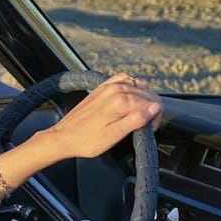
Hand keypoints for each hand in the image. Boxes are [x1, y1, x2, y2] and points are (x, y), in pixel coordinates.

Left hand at [40, 72, 162, 159]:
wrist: (64, 136)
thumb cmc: (87, 140)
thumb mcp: (115, 135)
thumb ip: (137, 119)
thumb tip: (155, 108)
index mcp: (121, 100)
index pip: (153, 103)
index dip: (155, 119)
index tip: (149, 130)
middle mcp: (116, 89)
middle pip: (148, 94)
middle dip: (151, 109)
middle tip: (144, 126)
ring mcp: (108, 86)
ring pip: (139, 85)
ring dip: (143, 99)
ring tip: (137, 115)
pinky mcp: (102, 87)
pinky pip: (124, 79)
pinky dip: (132, 87)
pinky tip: (129, 100)